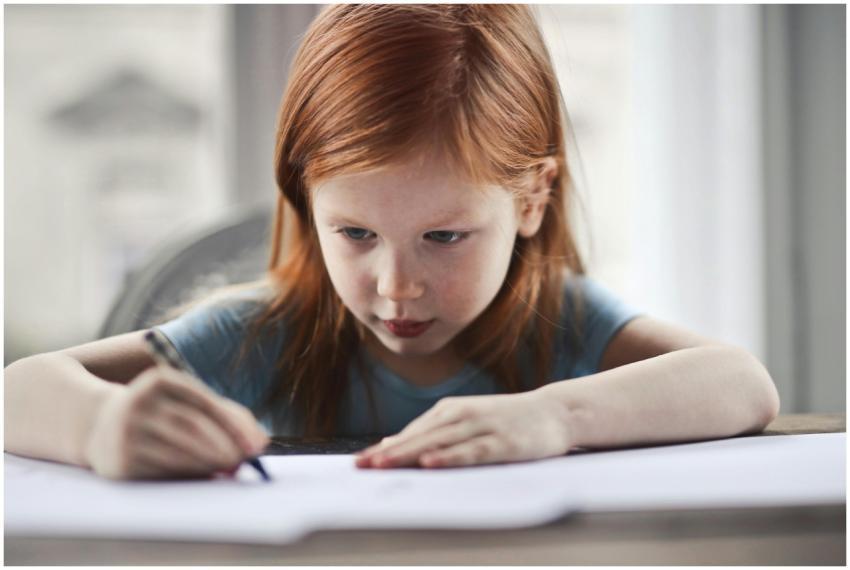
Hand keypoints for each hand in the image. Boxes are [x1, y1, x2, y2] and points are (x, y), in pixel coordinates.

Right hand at [84, 366, 268, 479]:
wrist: (100, 425)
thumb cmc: (161, 412)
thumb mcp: (187, 402)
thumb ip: (227, 416)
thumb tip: (260, 442)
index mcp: (160, 380)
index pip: (204, 403)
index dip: (234, 426)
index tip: (256, 446)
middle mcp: (139, 402)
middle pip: (192, 427)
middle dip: (224, 447)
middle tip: (245, 462)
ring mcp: (126, 432)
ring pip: (179, 451)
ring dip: (210, 464)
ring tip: (230, 469)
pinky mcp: (120, 461)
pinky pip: (163, 471)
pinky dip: (189, 476)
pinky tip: (206, 476)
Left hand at [355, 390, 574, 468]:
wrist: (554, 412)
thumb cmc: (506, 420)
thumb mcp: (466, 421)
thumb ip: (433, 433)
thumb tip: (392, 444)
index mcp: (449, 410)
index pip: (410, 433)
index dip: (384, 448)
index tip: (359, 463)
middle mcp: (460, 415)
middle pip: (418, 438)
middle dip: (388, 453)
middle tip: (361, 467)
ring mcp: (481, 427)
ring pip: (438, 443)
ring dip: (409, 454)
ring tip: (383, 465)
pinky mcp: (501, 442)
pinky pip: (470, 452)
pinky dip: (448, 457)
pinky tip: (430, 464)